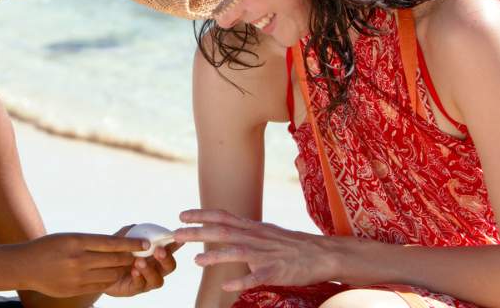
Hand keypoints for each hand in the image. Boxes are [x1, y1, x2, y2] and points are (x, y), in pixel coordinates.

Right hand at [21, 232, 147, 297]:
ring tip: (127, 265)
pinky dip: (110, 280)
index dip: (131, 244)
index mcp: (77, 241)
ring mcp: (77, 277)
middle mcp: (78, 259)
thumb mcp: (69, 238)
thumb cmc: (49, 247)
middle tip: (140, 255)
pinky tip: (112, 275)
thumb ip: (92, 242)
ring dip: (122, 270)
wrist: (25, 266)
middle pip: (114, 260)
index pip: (112, 243)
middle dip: (130, 258)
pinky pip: (100, 285)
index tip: (145, 243)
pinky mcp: (75, 290)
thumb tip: (118, 245)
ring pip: (110, 274)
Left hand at [103, 226, 184, 296]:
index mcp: (155, 253)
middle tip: (159, 250)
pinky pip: (141, 285)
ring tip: (140, 261)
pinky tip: (133, 270)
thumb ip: (132, 232)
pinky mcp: (136, 288)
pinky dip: (139, 277)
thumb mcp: (122, 238)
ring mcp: (146, 279)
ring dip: (150, 270)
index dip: (176, 244)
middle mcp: (155, 267)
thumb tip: (143, 228)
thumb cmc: (115, 251)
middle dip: (166, 258)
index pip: (170, 248)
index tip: (178, 238)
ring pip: (158, 279)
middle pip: (170, 266)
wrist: (99, 268)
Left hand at [174, 209, 337, 291]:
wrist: (322, 254)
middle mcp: (256, 237)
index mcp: (253, 227)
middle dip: (198, 232)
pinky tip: (227, 284)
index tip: (181, 215)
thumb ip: (244, 232)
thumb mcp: (265, 233)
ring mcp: (266, 254)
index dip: (201, 215)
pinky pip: (257, 276)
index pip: (223, 216)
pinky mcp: (277, 271)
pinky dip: (242, 280)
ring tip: (197, 260)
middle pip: (223, 231)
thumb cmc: (292, 245)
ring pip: (238, 252)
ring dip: (216, 255)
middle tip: (176, 234)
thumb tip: (223, 231)